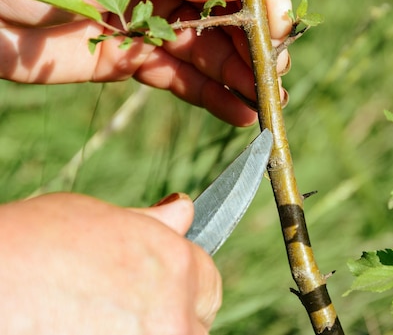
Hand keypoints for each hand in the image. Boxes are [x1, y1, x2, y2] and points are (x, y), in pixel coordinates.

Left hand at [0, 0, 290, 125]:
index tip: (279, 27)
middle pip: (229, 6)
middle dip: (254, 41)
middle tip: (273, 76)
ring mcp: (153, 12)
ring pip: (209, 45)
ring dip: (240, 74)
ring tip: (265, 103)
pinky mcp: (135, 52)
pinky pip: (181, 74)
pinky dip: (211, 94)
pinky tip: (240, 113)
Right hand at [0, 192, 220, 334]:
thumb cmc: (41, 242)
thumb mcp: (104, 220)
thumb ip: (153, 226)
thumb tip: (184, 212)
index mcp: (178, 265)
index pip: (208, 281)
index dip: (185, 284)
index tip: (163, 288)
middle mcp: (175, 313)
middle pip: (194, 322)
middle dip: (170, 314)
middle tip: (124, 309)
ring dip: (148, 333)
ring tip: (98, 321)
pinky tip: (86, 330)